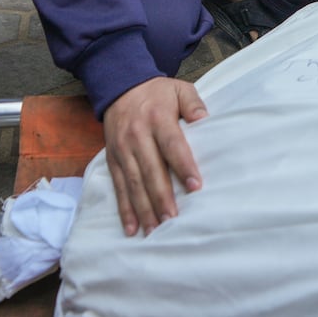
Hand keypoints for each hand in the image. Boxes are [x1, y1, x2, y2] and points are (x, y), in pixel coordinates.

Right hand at [102, 76, 207, 235]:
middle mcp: (137, 136)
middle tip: (172, 219)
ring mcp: (122, 149)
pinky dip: (124, 209)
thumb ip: (194, 104)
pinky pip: (118, 187)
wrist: (119, 86)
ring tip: (155, 231)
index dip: (183, 166)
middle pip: (150, 170)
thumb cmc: (157, 92)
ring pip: (133, 183)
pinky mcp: (112, 159)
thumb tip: (205, 120)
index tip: (195, 186)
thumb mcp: (179, 89)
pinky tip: (132, 228)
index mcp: (157, 118)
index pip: (172, 144)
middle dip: (161, 197)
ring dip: (144, 209)